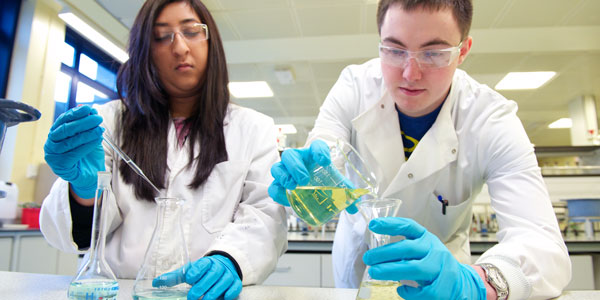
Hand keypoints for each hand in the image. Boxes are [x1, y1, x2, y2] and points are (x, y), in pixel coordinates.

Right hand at [44, 105, 104, 198]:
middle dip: (82, 122)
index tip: (89, 108)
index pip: (63, 120)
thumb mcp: (89, 137)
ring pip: (69, 142)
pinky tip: (97, 140)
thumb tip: (88, 108)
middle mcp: (51, 144)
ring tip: (100, 130)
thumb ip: (87, 124)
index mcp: (56, 134)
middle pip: (65, 130)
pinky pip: (73, 153)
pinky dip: (86, 145)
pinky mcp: (60, 166)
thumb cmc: (88, 155)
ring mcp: (53, 156)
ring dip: (86, 134)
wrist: (90, 176)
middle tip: (98, 119)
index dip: (76, 113)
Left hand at [154, 255, 241, 299]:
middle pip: (212, 275)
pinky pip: (235, 287)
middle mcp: (218, 267)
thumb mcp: (189, 272)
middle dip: (202, 286)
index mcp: (206, 262)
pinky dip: (230, 293)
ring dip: (214, 293)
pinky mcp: (235, 282)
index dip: (196, 271)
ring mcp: (228, 274)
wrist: (223, 266)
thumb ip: (174, 277)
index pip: (202, 264)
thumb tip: (156, 282)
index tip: (189, 279)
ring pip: (223, 282)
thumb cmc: (203, 272)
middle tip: (192, 297)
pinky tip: (224, 298)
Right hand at [268, 140, 357, 213]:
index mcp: (313, 155)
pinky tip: (285, 197)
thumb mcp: (334, 181)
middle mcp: (297, 160)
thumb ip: (345, 191)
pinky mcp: (279, 184)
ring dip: (283, 176)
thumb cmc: (322, 177)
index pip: (316, 146)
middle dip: (296, 167)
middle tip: (304, 180)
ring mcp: (285, 171)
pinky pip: (273, 186)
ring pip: (277, 167)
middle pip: (290, 155)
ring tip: (292, 186)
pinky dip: (277, 192)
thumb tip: (354, 206)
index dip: (319, 151)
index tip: (325, 161)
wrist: (311, 181)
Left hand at [363, 217, 486, 299]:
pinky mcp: (443, 287)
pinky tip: (401, 290)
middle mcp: (434, 250)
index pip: (408, 226)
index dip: (390, 224)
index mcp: (425, 237)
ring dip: (391, 270)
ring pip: (414, 268)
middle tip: (367, 258)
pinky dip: (409, 292)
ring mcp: (440, 268)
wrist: (460, 282)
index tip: (373, 225)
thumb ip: (403, 248)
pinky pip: (423, 291)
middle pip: (407, 248)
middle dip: (384, 253)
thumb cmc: (432, 263)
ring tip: (374, 272)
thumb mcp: (421, 249)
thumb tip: (374, 254)